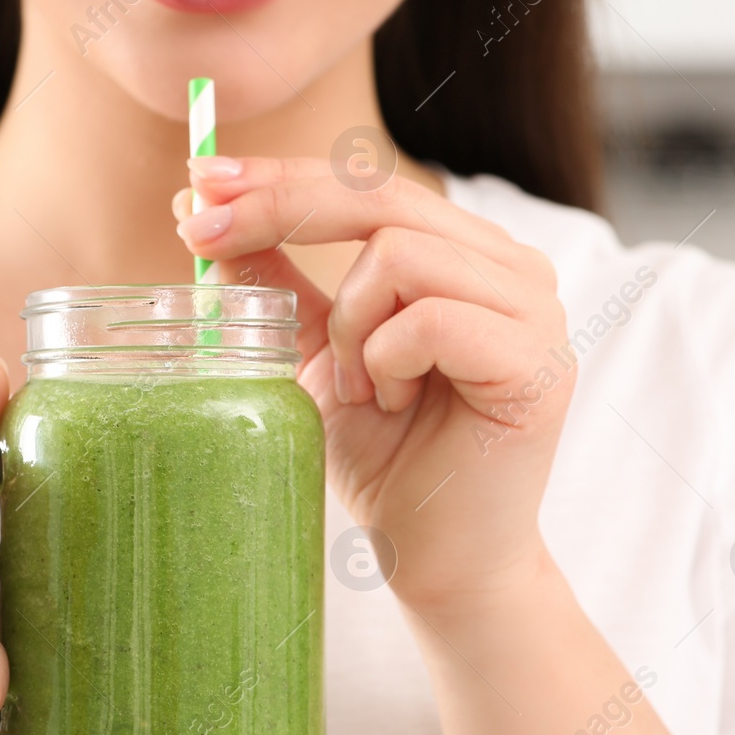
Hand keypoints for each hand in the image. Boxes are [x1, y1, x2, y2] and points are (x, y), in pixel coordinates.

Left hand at [174, 157, 572, 613]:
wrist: (437, 558)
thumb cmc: (384, 458)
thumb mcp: (310, 354)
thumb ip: (272, 281)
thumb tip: (197, 209)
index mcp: (461, 252)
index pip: (364, 183)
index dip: (279, 176)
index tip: (199, 181)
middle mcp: (508, 266)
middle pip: (379, 195)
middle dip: (278, 209)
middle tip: (201, 238)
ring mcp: (532, 309)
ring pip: (399, 255)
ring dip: (348, 326)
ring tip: (356, 389)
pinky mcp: (537, 361)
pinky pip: (430, 319)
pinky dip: (387, 360)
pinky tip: (393, 404)